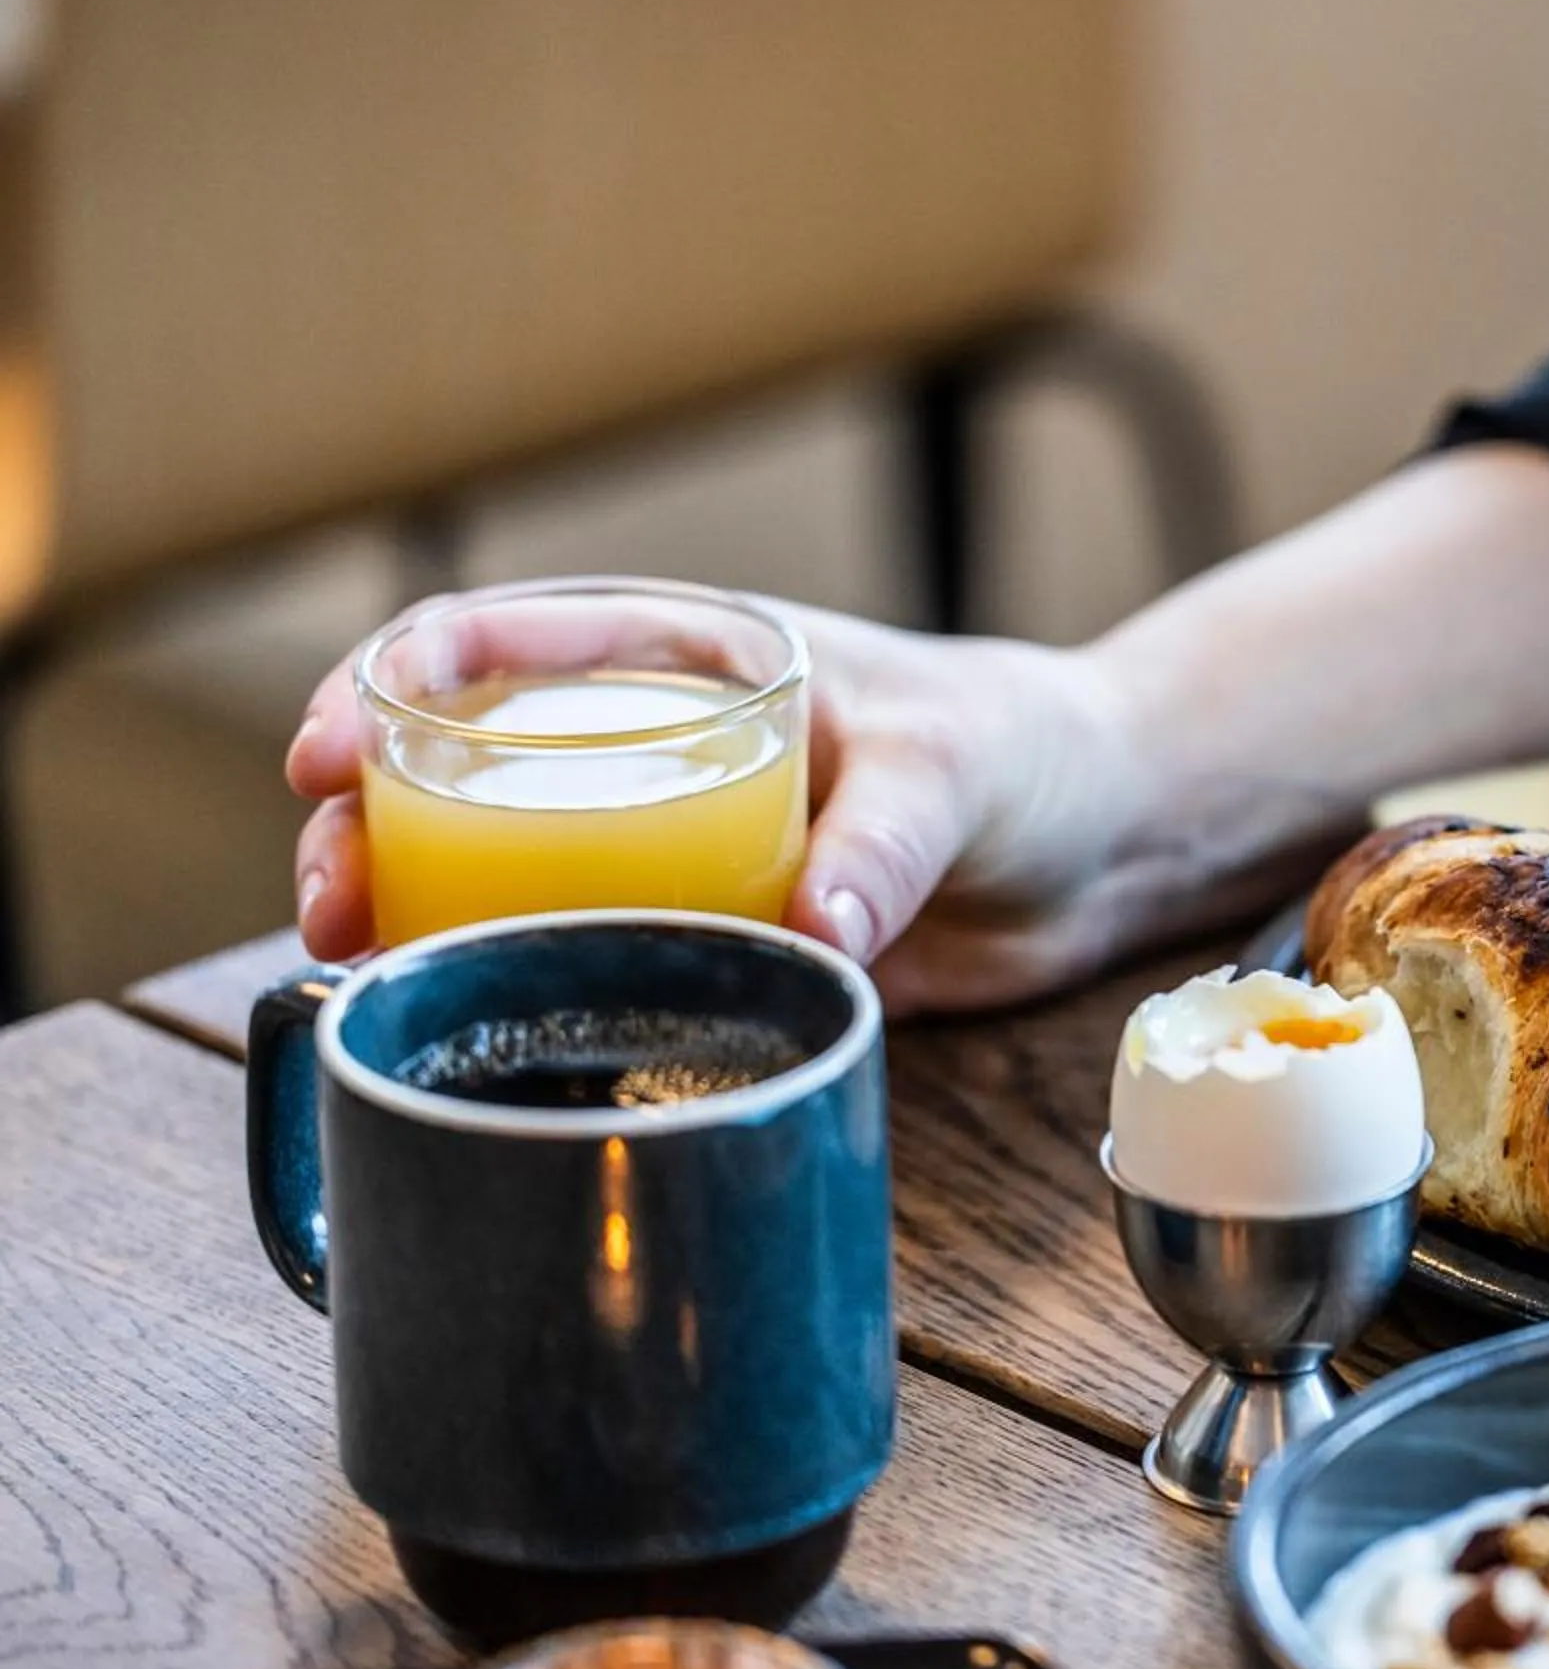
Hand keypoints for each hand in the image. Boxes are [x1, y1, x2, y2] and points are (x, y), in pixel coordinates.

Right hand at [284, 598, 1155, 1012]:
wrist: (1100, 843)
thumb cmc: (1029, 754)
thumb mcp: (957, 768)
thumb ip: (889, 834)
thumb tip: (820, 920)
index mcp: (695, 654)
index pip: (505, 640)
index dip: (391, 679)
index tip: (327, 750)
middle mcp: (659, 746)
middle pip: (465, 766)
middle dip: (365, 821)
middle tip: (331, 903)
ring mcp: (676, 845)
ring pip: (505, 870)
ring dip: (419, 912)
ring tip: (361, 971)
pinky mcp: (714, 936)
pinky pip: (591, 955)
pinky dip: (522, 983)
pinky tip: (472, 1028)